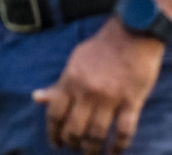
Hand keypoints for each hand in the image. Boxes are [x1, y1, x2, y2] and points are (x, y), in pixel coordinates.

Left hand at [33, 17, 165, 154]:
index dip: (53, 134)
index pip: (55, 116)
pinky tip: (114, 152)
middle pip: (74, 130)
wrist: (135, 30)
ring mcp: (111, 97)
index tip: (56, 144)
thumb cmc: (103, 46)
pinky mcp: (132, 100)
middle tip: (76, 148)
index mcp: (71, 81)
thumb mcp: (75, 61)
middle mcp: (88, 92)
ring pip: (96, 135)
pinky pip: (124, 131)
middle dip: (73, 144)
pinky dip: (118, 146)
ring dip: (92, 149)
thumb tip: (36, 98)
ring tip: (92, 153)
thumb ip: (59, 83)